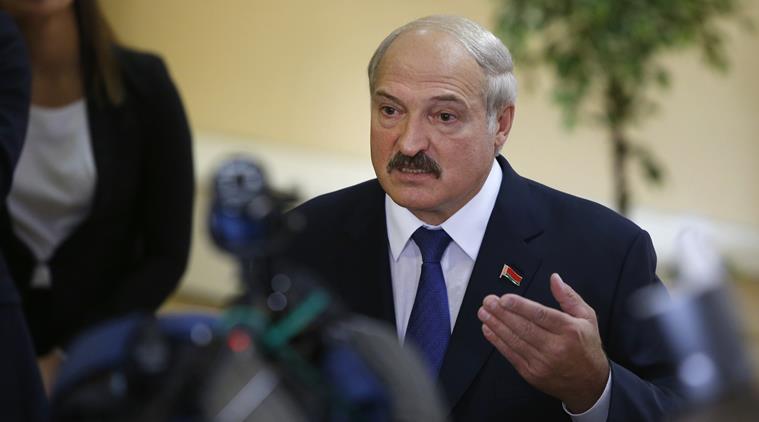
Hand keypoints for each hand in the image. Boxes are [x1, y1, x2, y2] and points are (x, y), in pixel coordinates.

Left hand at [477, 273, 608, 412]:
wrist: (589, 384)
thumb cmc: (587, 347)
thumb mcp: (587, 318)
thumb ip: (568, 297)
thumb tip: (554, 279)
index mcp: (569, 330)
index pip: (541, 315)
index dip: (520, 306)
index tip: (504, 298)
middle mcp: (556, 347)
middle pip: (524, 328)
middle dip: (502, 313)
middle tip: (488, 301)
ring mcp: (542, 362)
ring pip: (515, 341)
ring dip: (496, 325)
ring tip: (484, 313)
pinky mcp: (532, 373)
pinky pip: (511, 355)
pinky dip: (497, 342)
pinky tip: (489, 330)